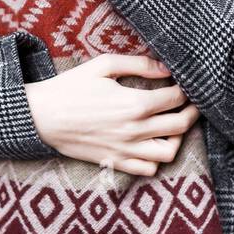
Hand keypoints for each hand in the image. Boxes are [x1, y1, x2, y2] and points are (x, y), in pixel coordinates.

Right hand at [24, 53, 200, 175]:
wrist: (42, 117)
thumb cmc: (71, 87)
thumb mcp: (103, 65)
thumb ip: (138, 64)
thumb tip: (166, 67)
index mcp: (134, 103)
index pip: (176, 98)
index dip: (185, 89)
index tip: (184, 83)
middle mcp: (135, 130)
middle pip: (180, 125)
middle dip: (192, 112)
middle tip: (192, 103)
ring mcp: (126, 150)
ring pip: (169, 152)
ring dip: (178, 138)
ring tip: (173, 125)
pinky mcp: (115, 162)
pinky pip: (148, 169)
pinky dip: (157, 159)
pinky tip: (152, 143)